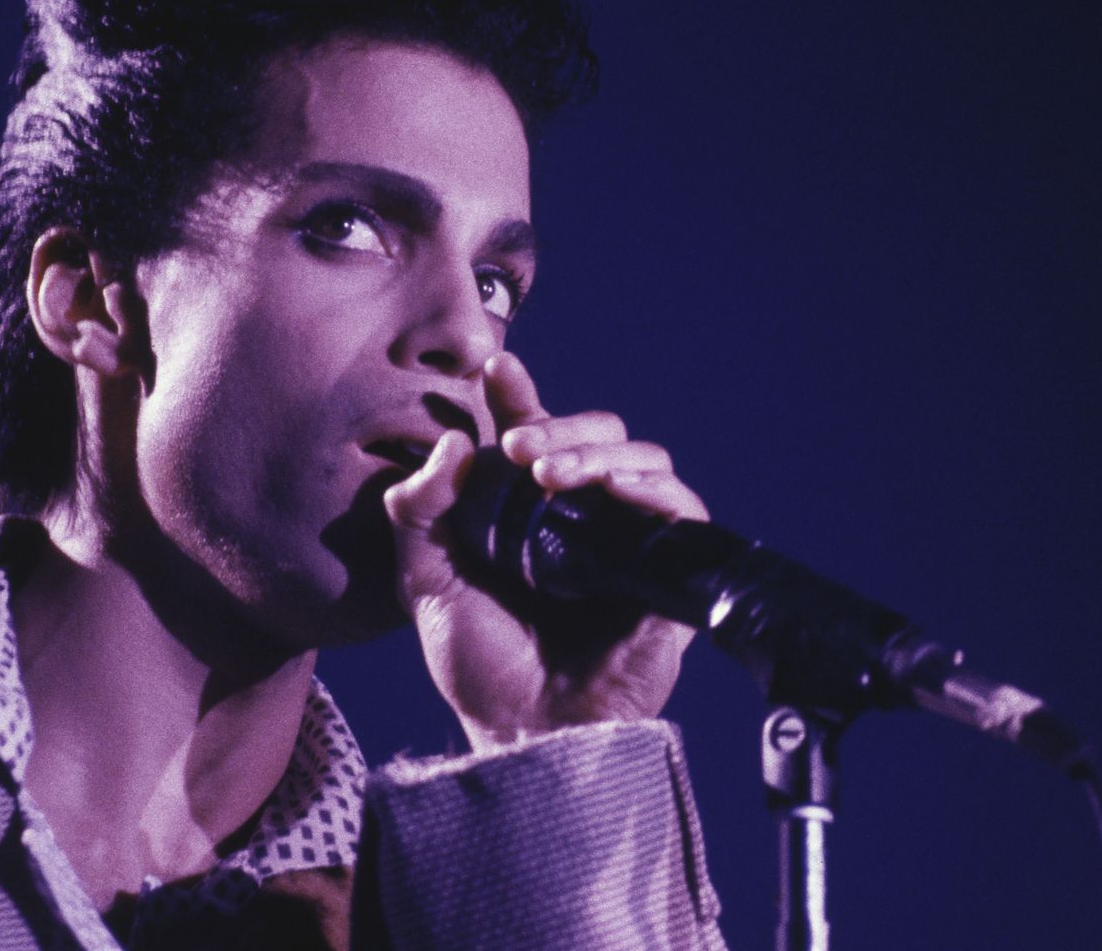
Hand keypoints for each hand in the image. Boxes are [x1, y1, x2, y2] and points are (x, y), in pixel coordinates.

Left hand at [383, 352, 708, 754]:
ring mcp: (629, 541)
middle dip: (560, 424)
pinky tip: (612, 490)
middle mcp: (586, 517)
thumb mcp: (427, 582)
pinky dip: (652, 490)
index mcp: (531, 511)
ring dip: (598, 452)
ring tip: (548, 473)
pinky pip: (682, 512)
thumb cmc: (479, 665)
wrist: (523, 734)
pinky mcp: (667, 573)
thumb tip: (453, 442)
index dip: (520, 397)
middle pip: (597, 435)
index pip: (536, 435)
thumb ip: (420, 513)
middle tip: (520, 444)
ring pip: (642, 460)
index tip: (495, 368)